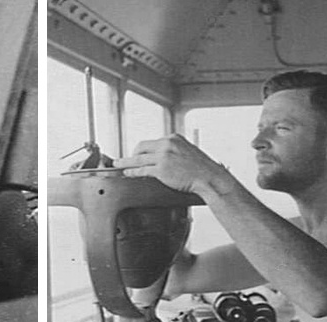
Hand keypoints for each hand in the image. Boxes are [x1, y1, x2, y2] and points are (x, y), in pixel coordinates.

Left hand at [114, 134, 233, 196]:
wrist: (209, 177)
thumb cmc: (200, 168)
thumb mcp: (187, 151)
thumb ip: (173, 150)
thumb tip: (159, 156)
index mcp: (173, 138)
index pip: (151, 142)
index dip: (141, 149)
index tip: (136, 154)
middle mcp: (167, 144)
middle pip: (141, 147)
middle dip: (132, 154)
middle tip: (125, 160)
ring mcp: (163, 157)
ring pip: (138, 159)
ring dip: (125, 162)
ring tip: (117, 165)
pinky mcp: (161, 170)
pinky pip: (141, 170)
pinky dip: (132, 172)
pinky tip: (127, 173)